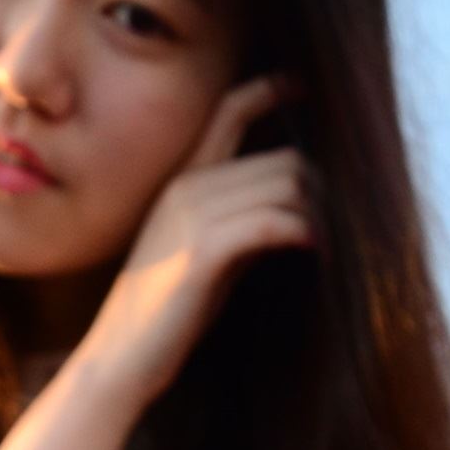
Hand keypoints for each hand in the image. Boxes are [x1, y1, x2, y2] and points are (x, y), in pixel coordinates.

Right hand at [78, 73, 319, 410]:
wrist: (119, 361)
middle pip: (280, 160)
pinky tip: (315, 251)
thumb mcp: (205, 260)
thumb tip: (289, 215)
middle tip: (330, 226)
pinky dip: (302, 234)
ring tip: (325, 246)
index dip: (268, 90)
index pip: (229, 112)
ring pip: (283, 186)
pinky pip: (271, 222)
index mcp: (183, 182)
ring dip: (316, 215)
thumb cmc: (163, 319)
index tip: (300, 88)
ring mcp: (193, 217)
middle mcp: (187, 188)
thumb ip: (240, 228)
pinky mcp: (204, 253)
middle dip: (316, 191)